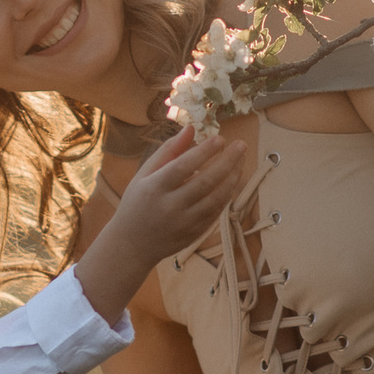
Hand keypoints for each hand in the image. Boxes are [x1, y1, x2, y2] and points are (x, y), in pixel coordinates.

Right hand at [74, 128, 250, 322]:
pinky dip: (227, 194)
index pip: (182, 167)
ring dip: (232, 178)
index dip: (203, 152)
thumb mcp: (145, 174)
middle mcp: (170, 207)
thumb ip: (168, 151)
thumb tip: (191, 128)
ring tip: (241, 160)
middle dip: (227, 162)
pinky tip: (233, 179)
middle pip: (205, 182)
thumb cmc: (137, 202)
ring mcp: (184, 222)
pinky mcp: (194, 233)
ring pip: (216, 198)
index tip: (220, 138)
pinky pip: (216, 211)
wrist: (132, 244)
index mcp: (154, 188)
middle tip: (241, 145)